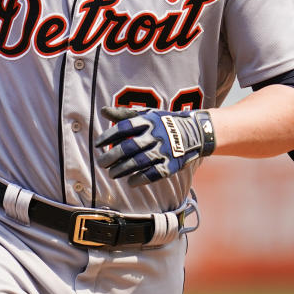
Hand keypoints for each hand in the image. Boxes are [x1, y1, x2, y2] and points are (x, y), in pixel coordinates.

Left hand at [95, 106, 215, 186]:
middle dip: (113, 156)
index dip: (109, 136)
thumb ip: (125, 114)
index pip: (124, 128)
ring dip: (124, 169)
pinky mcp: (173, 164)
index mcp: (148, 121)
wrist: (195, 132)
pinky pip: (155, 173)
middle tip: (101, 163)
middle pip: (130, 146)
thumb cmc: (164, 122)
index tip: (97, 144)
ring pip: (140, 161)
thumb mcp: (147, 114)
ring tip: (111, 174)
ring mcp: (165, 150)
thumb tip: (103, 111)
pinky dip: (141, 178)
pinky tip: (130, 182)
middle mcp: (156, 135)